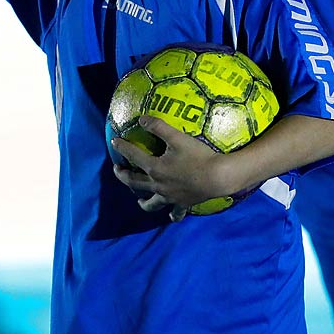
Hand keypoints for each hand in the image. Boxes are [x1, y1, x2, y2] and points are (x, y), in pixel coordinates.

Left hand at [109, 116, 247, 222]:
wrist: (218, 177)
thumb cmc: (198, 156)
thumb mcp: (178, 137)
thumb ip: (158, 127)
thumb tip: (141, 119)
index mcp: (155, 168)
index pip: (133, 156)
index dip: (122, 147)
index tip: (114, 142)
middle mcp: (158, 185)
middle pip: (134, 182)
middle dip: (123, 176)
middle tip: (117, 170)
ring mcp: (170, 197)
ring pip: (151, 203)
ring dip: (142, 201)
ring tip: (139, 200)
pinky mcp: (183, 203)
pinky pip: (176, 212)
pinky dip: (172, 214)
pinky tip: (171, 215)